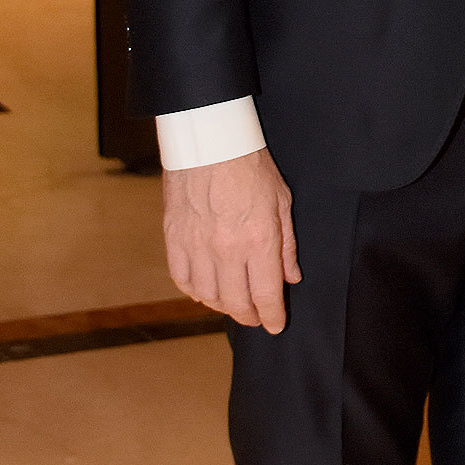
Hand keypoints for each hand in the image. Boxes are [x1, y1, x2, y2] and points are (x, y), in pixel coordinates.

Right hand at [162, 147, 300, 329]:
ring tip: (233, 305)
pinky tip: (205, 291)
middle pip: (236, 302)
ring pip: (207, 296)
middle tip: (256, 318)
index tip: (276, 325)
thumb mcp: (282, 202)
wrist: (209, 139)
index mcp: (259, 240)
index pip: (266, 295)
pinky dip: (194, 291)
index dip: (272, 316)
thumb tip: (290, 277)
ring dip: (222, 307)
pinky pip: (182, 278)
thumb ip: (287, 244)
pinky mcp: (174, 237)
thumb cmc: (250, 165)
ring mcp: (196, 245)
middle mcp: (226, 249)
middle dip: (249, 316)